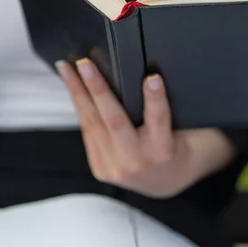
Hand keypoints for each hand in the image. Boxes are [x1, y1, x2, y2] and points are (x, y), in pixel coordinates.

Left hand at [56, 58, 235, 198]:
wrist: (164, 182)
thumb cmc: (174, 145)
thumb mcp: (181, 128)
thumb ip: (170, 106)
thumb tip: (157, 73)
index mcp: (163, 150)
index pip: (160, 120)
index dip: (155, 99)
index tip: (152, 78)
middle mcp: (137, 161)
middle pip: (114, 121)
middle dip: (98, 90)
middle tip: (85, 64)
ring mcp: (115, 168)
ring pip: (92, 124)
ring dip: (77, 92)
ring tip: (66, 68)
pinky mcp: (100, 168)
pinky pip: (88, 131)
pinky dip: (80, 106)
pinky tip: (72, 86)